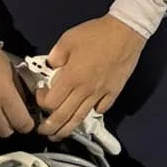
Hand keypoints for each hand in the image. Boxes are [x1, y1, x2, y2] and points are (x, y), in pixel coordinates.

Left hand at [41, 15, 143, 138]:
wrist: (125, 32)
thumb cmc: (96, 34)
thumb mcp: (68, 39)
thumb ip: (55, 56)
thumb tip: (51, 67)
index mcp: (71, 77)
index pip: (50, 102)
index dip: (41, 103)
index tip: (41, 95)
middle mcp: (84, 90)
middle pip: (63, 116)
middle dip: (49, 127)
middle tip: (42, 130)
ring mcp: (100, 94)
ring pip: (80, 118)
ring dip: (66, 130)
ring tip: (58, 135)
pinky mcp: (113, 93)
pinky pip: (100, 110)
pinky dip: (91, 114)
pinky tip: (86, 113)